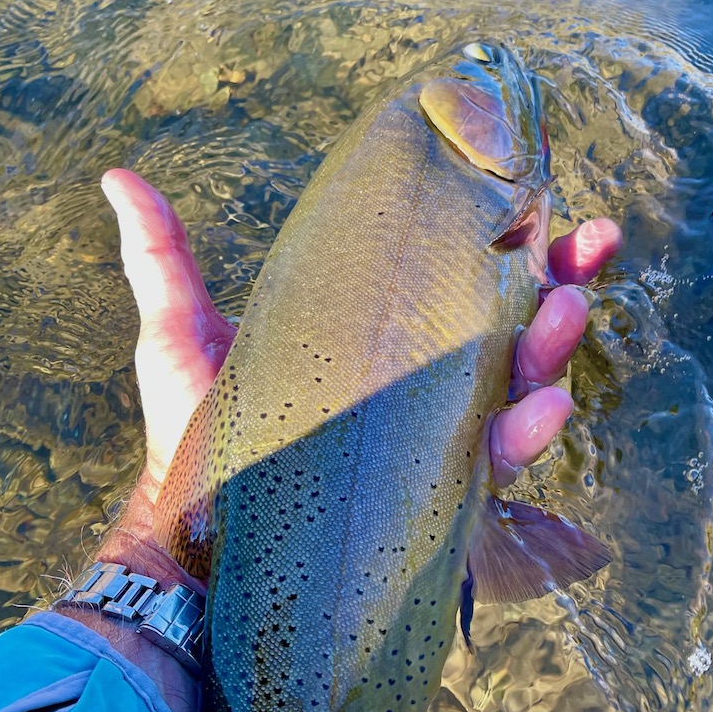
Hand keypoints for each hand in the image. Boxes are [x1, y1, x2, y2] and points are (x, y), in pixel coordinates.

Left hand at [100, 170, 621, 506]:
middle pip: (508, 330)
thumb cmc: (194, 435)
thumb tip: (121, 176)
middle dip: (560, 286)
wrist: (193, 535)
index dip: (504, 241)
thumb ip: (166, 260)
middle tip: (591, 242)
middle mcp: (417, 389)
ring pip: (518, 392)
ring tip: (570, 310)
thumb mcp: (181, 336)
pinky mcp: (433, 496)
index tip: (540, 194)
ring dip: (554, 351)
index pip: (454, 282)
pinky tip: (544, 409)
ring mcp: (431, 443)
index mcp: (379, 341)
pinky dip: (524, 436)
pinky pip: (495, 466)